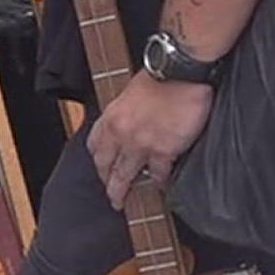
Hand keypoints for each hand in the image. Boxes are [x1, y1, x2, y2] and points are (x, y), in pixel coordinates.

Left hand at [86, 74, 214, 209]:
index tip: (101, 168)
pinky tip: (159, 187)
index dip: (98, 160)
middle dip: (107, 183)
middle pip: (106, 166)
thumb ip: (126, 113)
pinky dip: (158, 183)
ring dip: (122, 191)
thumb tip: (129, 125)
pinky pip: (158, 174)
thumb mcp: (130, 93)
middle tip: (110, 196)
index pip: (95, 145)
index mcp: (111, 116)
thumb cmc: (159, 77)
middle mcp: (121, 133)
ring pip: (125, 176)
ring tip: (123, 202)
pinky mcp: (163, 150)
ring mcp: (141, 144)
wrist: (179, 72)